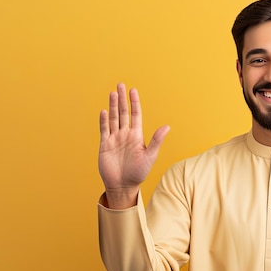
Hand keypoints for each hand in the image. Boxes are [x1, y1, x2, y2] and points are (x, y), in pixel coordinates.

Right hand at [98, 83, 168, 207]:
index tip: (133, 90)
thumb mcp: (150, 156)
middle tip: (121, 85)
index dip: (134, 103)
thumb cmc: (139, 173)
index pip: (136, 115)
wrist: (123, 186)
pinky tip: (104, 111)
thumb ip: (157, 141)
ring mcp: (114, 139)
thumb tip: (167, 127)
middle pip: (123, 113)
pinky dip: (104, 120)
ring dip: (112, 106)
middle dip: (122, 99)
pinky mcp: (105, 145)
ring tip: (113, 93)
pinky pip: (104, 130)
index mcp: (137, 136)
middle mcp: (125, 135)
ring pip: (113, 118)